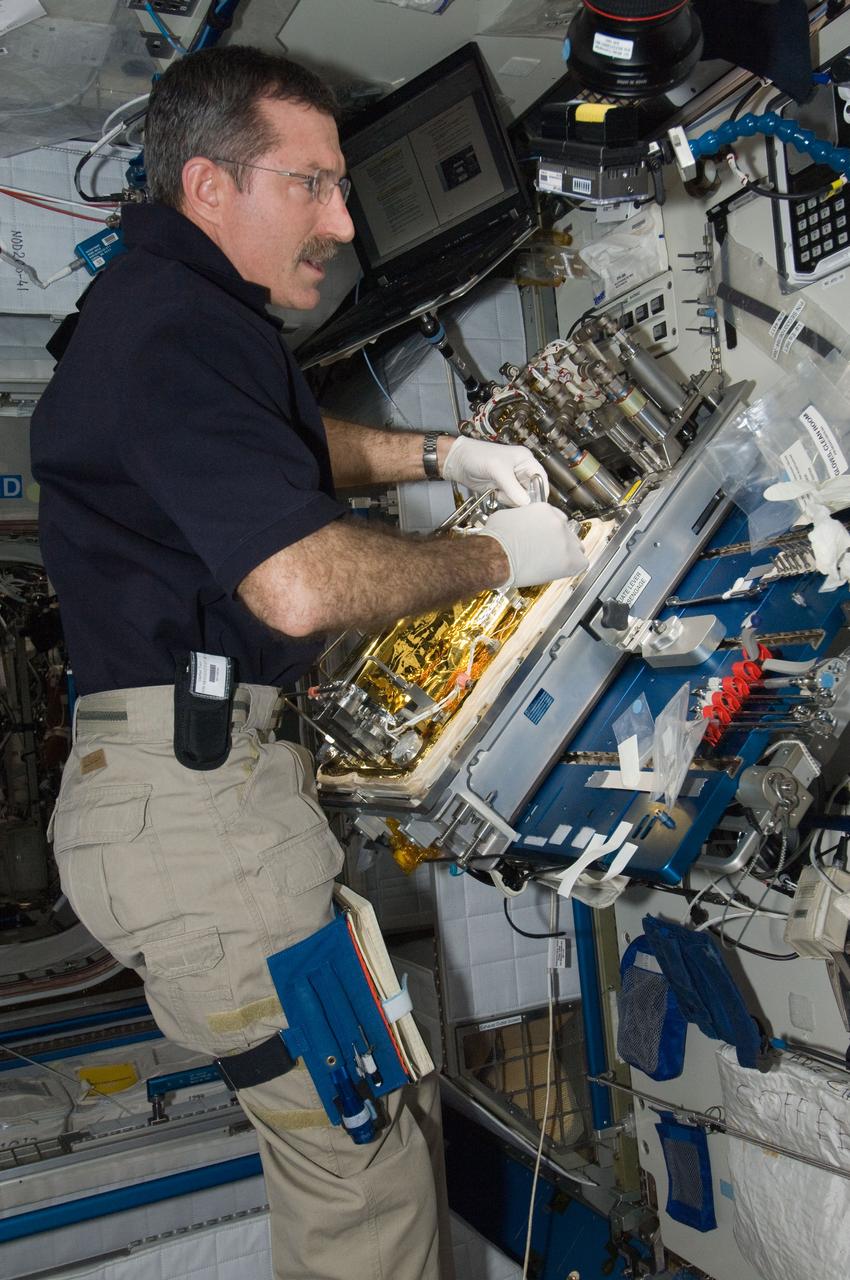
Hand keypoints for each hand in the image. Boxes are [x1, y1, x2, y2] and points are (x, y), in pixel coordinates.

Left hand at [441, 437, 548, 506]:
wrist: (458, 462)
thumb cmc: (476, 455)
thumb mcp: (497, 468)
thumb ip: (512, 486)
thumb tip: (526, 502)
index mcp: (524, 459)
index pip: (540, 476)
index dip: (541, 489)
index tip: (538, 502)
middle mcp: (520, 470)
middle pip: (532, 489)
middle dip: (525, 497)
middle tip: (515, 499)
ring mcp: (511, 481)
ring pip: (521, 497)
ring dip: (512, 499)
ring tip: (500, 492)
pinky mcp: (502, 489)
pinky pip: (509, 500)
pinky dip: (504, 500)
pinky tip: (495, 493)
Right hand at [469, 504, 587, 589]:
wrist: (495, 556)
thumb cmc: (495, 540)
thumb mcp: (506, 516)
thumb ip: (521, 518)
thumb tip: (519, 524)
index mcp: (544, 510)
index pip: (557, 518)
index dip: (551, 531)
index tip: (547, 538)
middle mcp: (558, 522)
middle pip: (567, 532)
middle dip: (559, 542)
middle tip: (547, 552)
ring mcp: (565, 540)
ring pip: (576, 548)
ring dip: (566, 555)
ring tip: (552, 563)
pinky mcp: (569, 559)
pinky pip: (581, 564)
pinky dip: (573, 568)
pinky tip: (561, 570)